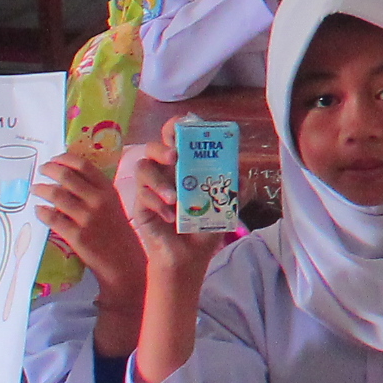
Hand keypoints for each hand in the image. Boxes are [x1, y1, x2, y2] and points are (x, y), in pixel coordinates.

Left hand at [34, 151, 143, 297]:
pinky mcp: (77, 236)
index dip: (65, 159)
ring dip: (41, 189)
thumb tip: (66, 177)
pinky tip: (38, 210)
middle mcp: (99, 201)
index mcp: (108, 190)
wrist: (123, 262)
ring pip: (57, 196)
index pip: (84, 165)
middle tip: (41, 170)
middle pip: (67, 177)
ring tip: (34, 189)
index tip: (54, 159)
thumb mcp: (113, 206)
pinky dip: (42, 212)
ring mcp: (87, 218)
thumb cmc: (116, 232)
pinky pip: (53, 219)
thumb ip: (95, 191)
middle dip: (49, 170)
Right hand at [116, 137, 219, 277]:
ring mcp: (150, 189)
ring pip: (142, 168)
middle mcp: (164, 173)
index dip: (175, 127)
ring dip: (158, 180)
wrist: (188, 257)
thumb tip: (242, 180)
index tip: (182, 125)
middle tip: (175, 157)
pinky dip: (158, 205)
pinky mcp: (141, 207)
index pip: (174, 139)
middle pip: (152, 147)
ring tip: (174, 198)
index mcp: (184, 166)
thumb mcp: (224, 208)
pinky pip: (142, 197)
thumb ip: (233, 192)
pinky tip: (171, 217)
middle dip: (162, 148)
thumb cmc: (203, 227)